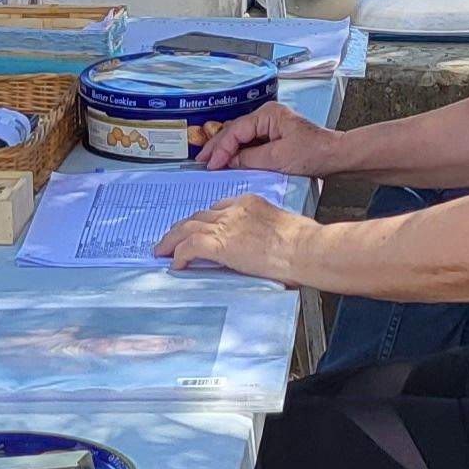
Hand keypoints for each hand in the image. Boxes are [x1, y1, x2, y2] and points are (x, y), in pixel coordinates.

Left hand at [156, 193, 318, 283]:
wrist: (305, 247)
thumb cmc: (306, 242)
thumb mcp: (284, 228)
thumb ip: (268, 233)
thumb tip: (269, 249)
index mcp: (250, 203)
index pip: (219, 208)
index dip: (207, 219)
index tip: (201, 228)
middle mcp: (233, 210)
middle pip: (199, 215)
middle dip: (183, 226)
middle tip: (172, 237)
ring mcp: (225, 225)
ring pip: (187, 227)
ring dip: (172, 240)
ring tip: (162, 250)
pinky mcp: (219, 243)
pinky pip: (189, 246)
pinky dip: (179, 255)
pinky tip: (175, 264)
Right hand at [195, 102, 357, 177]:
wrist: (337, 156)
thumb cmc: (313, 153)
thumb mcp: (278, 158)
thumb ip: (250, 159)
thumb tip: (229, 161)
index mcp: (267, 115)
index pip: (236, 131)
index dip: (221, 149)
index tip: (211, 165)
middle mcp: (267, 116)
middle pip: (235, 130)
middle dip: (218, 146)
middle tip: (202, 161)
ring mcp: (271, 125)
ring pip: (241, 136)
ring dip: (226, 149)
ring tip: (210, 161)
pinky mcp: (275, 136)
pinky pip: (251, 142)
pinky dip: (239, 152)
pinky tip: (230, 161)